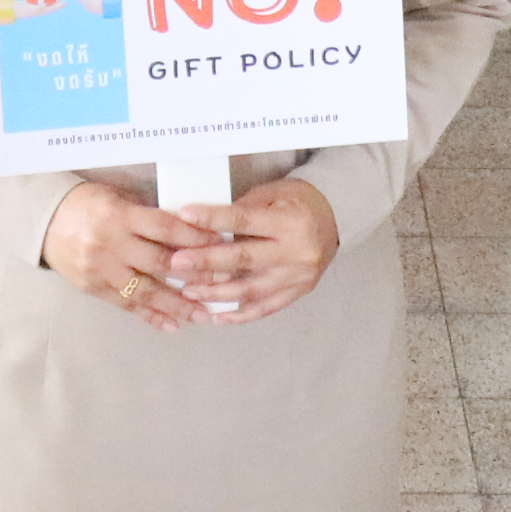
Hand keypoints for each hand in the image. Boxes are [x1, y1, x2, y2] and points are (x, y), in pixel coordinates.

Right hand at [41, 181, 208, 330]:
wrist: (45, 220)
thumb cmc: (88, 203)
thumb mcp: (119, 199)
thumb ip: (148, 216)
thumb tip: (190, 230)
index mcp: (121, 216)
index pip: (165, 228)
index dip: (195, 238)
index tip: (221, 245)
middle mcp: (112, 244)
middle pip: (160, 263)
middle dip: (194, 275)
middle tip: (223, 285)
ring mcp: (102, 269)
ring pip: (146, 291)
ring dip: (177, 306)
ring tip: (203, 316)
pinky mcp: (94, 288)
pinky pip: (127, 305)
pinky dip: (150, 316)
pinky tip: (171, 325)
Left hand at [161, 177, 338, 324]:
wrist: (335, 217)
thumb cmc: (296, 200)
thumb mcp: (272, 194)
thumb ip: (241, 212)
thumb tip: (202, 226)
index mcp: (289, 221)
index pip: (244, 221)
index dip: (213, 219)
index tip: (184, 216)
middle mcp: (295, 252)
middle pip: (243, 259)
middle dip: (206, 262)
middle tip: (176, 263)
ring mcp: (297, 277)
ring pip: (250, 290)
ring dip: (215, 293)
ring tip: (188, 291)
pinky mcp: (298, 292)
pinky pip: (265, 308)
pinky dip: (239, 315)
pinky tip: (216, 317)